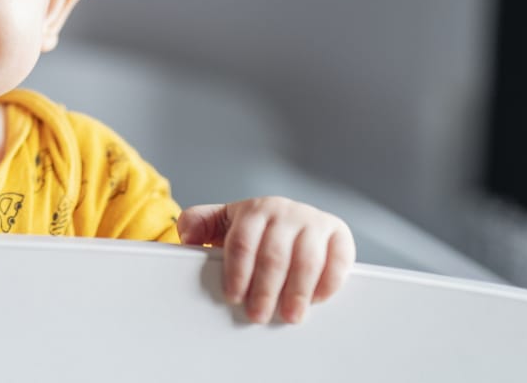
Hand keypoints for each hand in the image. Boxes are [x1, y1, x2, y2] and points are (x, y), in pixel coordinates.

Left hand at [177, 196, 354, 323]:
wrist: (294, 219)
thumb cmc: (255, 230)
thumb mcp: (225, 222)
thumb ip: (200, 224)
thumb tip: (187, 235)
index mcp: (255, 209)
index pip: (243, 241)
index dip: (238, 271)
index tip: (233, 296)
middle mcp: (286, 212)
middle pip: (274, 255)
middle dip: (265, 289)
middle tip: (257, 315)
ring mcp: (314, 222)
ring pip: (306, 260)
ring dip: (297, 292)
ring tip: (289, 316)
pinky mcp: (339, 235)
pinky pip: (338, 260)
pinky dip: (328, 283)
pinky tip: (316, 300)